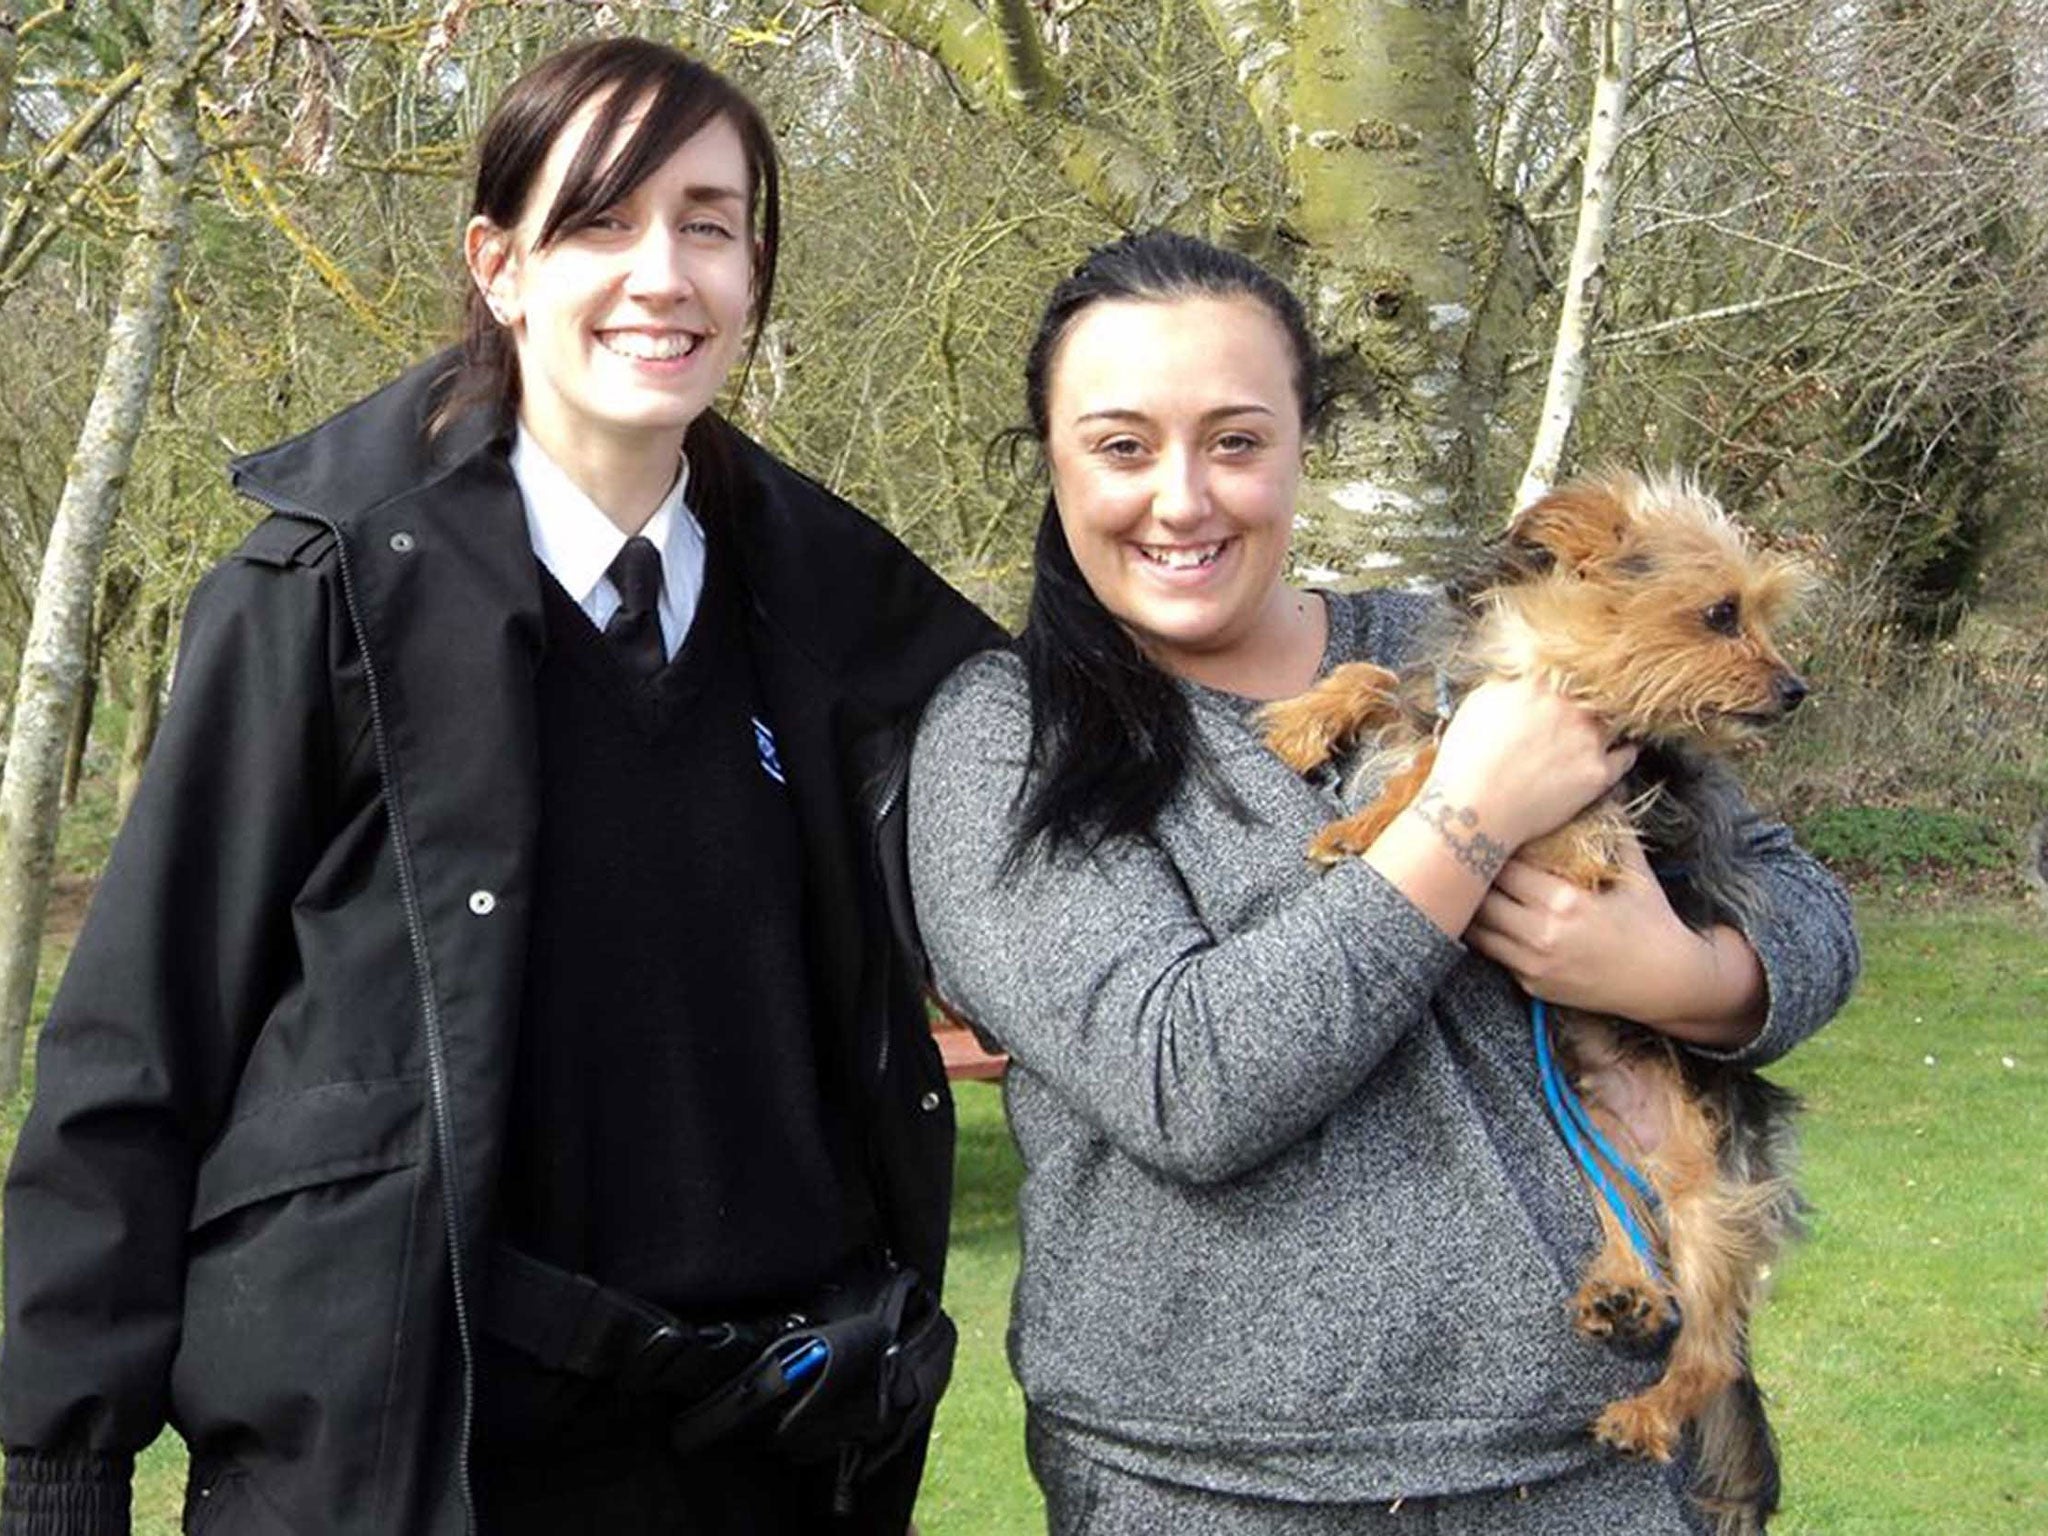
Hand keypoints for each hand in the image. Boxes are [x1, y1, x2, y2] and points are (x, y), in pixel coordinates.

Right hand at [1426, 674, 1636, 852]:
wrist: (1474, 811)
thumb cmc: (1466, 763)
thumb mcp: (1476, 706)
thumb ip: (1506, 684)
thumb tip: (1520, 678)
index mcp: (1538, 686)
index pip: (1567, 669)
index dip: (1569, 677)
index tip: (1569, 683)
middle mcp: (1569, 708)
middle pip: (1597, 691)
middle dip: (1592, 698)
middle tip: (1586, 707)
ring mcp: (1588, 739)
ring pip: (1614, 719)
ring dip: (1610, 721)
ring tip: (1609, 725)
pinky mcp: (1598, 773)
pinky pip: (1626, 755)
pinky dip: (1625, 751)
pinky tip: (1623, 749)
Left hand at [1466, 837, 1766, 1047]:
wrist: (1668, 982)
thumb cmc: (1653, 919)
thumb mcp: (1637, 871)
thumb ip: (1615, 828)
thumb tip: (1607, 786)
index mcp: (1564, 902)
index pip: (1505, 868)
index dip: (1492, 851)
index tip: (1487, 836)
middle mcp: (1542, 935)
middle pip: (1483, 900)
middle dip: (1474, 879)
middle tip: (1465, 859)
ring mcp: (1534, 965)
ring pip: (1479, 932)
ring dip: (1473, 910)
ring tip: (1465, 887)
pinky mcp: (1533, 985)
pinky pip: (1495, 956)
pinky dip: (1487, 937)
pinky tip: (1485, 918)